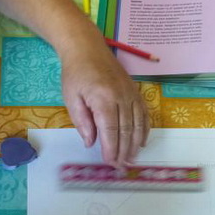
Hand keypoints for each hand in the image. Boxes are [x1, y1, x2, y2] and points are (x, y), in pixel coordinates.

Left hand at [60, 35, 148, 167]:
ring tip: (131, 159)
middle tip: (121, 166)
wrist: (87, 48)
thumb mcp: (71, 97)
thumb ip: (81, 121)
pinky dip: (144, 129)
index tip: (110, 162)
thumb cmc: (75, 73)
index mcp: (103, 98)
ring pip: (137, 123)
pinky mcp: (135, 91)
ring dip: (135, 144)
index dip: (111, 149)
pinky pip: (144, 113)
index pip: (110, 130)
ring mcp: (131, 93)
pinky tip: (141, 142)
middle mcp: (121, 96)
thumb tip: (91, 142)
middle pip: (126, 130)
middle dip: (124, 151)